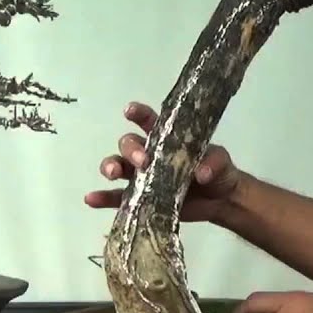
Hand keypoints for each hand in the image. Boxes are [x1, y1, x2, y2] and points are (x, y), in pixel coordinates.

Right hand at [85, 101, 242, 221]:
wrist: (221, 200)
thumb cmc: (219, 171)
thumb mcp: (221, 162)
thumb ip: (213, 162)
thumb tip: (202, 173)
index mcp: (167, 138)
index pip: (149, 121)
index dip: (138, 113)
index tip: (130, 111)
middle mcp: (149, 154)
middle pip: (128, 144)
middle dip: (130, 150)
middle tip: (142, 162)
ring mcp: (141, 177)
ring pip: (117, 166)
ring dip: (110, 167)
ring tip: (112, 174)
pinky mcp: (139, 199)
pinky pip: (116, 197)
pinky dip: (102, 198)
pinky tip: (91, 199)